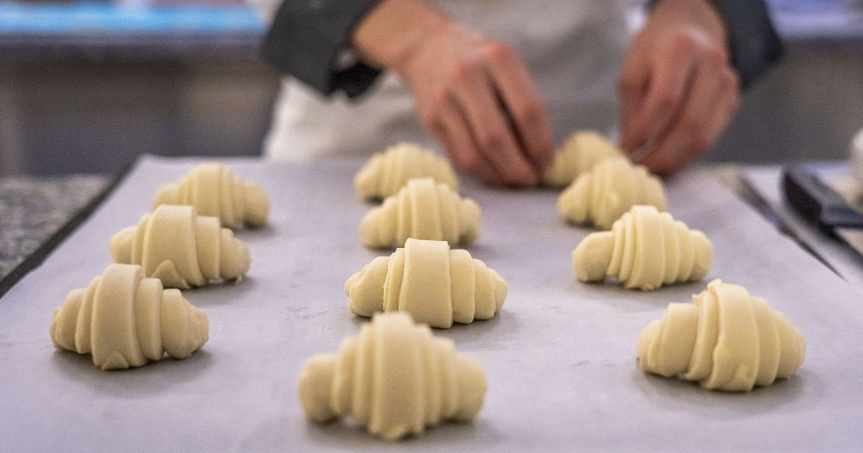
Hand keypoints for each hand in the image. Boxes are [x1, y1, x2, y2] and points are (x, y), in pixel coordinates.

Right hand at [351, 0, 552, 185]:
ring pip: (473, 154)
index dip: (540, 144)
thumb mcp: (506, 66)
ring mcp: (444, 99)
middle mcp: (467, 76)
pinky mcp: (430, 119)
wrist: (428, 49)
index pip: (527, 111)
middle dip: (517, 167)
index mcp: (498, 58)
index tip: (546, 161)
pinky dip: (479, 172)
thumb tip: (539, 155)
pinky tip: (493, 173)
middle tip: (530, 179)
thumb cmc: (480, 63)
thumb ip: (522, 102)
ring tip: (513, 180)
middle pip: (496, 138)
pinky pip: (457, 156)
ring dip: (498, 175)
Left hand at [618, 0, 739, 175]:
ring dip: (675, 160)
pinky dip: (688, 154)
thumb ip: (631, 112)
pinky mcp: (732, 101)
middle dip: (661, 155)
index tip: (627, 152)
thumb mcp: (632, 72)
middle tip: (640, 169)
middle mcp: (712, 64)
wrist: (689, 30)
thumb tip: (631, 151)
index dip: (645, 133)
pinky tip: (669, 158)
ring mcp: (727, 83)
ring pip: (704, 136)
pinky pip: (711, 137)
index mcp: (681, 49)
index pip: (666, 101)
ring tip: (652, 168)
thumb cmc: (654, 51)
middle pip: (689, 124)